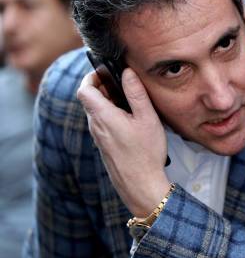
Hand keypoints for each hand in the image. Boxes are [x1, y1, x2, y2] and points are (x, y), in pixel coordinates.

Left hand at [77, 68, 170, 216]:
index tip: (106, 72)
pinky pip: (103, 124)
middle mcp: (96, 126)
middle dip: (104, 87)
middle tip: (124, 84)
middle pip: (90, 100)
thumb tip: (127, 72)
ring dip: (109, 102)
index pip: (84, 89)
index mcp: (102, 116)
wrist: (140, 185)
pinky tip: (131, 120)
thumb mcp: (147, 118)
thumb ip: (136, 93)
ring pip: (97, 112)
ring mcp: (99, 138)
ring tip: (131, 102)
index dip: (92, 76)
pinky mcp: (105, 146)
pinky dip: (112, 115)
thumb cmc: (145, 152)